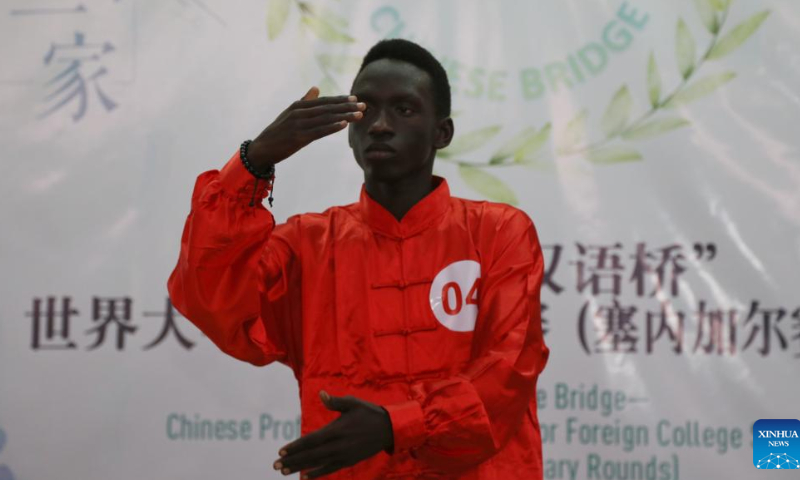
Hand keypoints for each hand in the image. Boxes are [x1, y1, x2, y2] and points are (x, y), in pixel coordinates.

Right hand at [247, 87, 364, 167]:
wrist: (261, 148)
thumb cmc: (278, 132)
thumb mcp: (290, 113)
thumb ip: (304, 101)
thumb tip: (316, 88)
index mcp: (298, 106)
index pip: (324, 101)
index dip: (340, 100)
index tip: (355, 98)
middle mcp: (299, 113)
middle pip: (328, 108)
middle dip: (347, 107)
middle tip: (364, 106)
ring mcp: (298, 125)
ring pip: (326, 119)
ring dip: (344, 116)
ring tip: (359, 115)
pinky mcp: (298, 138)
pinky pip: (319, 132)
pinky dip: (331, 127)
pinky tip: (343, 125)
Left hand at [273, 391, 393, 478]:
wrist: (388, 429)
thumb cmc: (368, 413)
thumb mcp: (353, 403)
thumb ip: (335, 401)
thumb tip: (321, 394)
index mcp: (336, 430)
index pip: (311, 440)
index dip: (295, 446)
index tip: (281, 451)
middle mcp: (338, 445)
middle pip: (310, 455)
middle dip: (292, 460)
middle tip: (276, 465)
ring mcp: (343, 455)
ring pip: (317, 464)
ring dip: (300, 468)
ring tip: (284, 472)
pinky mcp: (349, 461)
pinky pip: (330, 469)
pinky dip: (317, 473)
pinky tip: (305, 476)